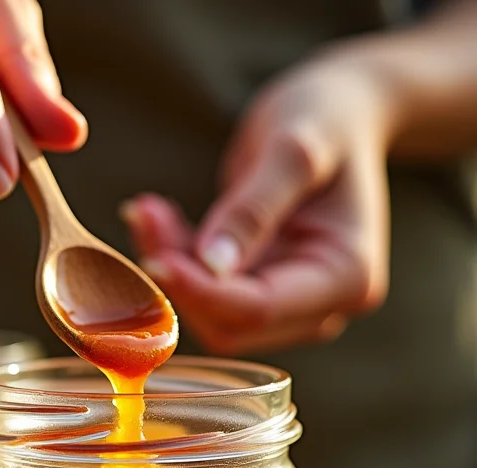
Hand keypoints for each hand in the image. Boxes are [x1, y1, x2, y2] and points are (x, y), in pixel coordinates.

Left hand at [123, 54, 393, 354]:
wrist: (336, 117)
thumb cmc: (326, 120)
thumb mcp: (294, 149)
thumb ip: (253, 208)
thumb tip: (210, 265)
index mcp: (350, 278)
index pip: (262, 309)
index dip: (202, 291)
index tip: (154, 259)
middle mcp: (324, 307)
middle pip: (233, 324)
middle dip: (182, 280)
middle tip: (142, 216)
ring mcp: (292, 306)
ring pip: (211, 316)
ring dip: (173, 270)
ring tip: (146, 211)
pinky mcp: (261, 292)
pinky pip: (206, 296)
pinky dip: (177, 262)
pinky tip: (154, 220)